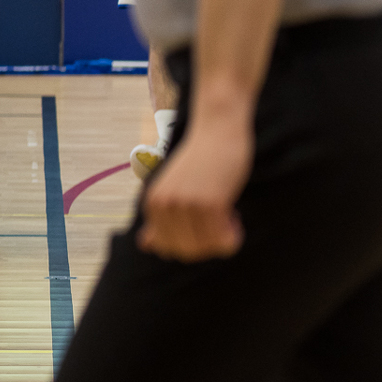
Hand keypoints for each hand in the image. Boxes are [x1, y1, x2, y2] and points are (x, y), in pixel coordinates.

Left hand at [136, 115, 252, 261]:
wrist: (218, 130)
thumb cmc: (201, 160)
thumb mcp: (174, 190)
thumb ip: (160, 218)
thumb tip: (146, 246)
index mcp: (153, 203)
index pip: (168, 248)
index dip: (191, 243)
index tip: (203, 225)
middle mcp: (165, 205)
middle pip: (187, 252)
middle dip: (207, 245)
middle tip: (219, 223)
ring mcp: (187, 205)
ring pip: (206, 248)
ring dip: (222, 240)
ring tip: (228, 218)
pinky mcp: (211, 203)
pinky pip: (223, 240)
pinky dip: (233, 238)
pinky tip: (235, 217)